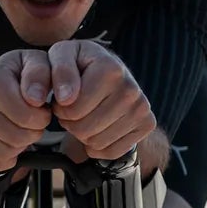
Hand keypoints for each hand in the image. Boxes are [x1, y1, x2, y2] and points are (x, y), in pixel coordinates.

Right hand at [0, 49, 53, 172]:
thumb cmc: (19, 76)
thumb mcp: (36, 64)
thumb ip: (40, 74)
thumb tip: (35, 98)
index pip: (26, 116)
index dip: (42, 118)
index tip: (41, 109)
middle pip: (16, 137)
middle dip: (32, 133)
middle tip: (31, 122)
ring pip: (5, 153)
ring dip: (20, 146)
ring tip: (18, 128)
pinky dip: (5, 158)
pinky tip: (6, 141)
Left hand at [46, 39, 155, 160]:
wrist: (109, 70)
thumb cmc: (81, 63)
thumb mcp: (63, 55)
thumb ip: (60, 71)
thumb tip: (66, 98)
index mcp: (111, 69)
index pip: (72, 110)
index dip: (61, 108)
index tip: (64, 97)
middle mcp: (131, 90)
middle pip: (84, 129)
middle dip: (72, 122)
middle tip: (75, 108)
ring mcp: (141, 109)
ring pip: (96, 143)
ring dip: (84, 134)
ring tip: (86, 114)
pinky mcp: (146, 124)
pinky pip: (112, 152)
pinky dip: (99, 146)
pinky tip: (98, 127)